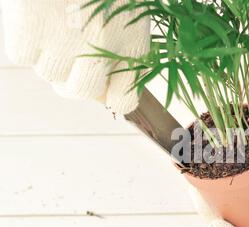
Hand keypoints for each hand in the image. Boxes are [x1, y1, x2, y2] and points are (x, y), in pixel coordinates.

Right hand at [1, 0, 149, 113]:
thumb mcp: (131, 12)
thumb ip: (122, 50)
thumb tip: (105, 87)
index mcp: (133, 46)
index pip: (124, 100)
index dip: (110, 95)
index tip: (102, 84)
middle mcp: (102, 50)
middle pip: (80, 92)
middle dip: (73, 80)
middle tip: (69, 58)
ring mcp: (64, 41)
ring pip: (49, 75)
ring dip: (49, 56)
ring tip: (55, 25)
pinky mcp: (30, 28)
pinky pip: (23, 56)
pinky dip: (26, 42)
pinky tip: (37, 19)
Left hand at [189, 84, 248, 226]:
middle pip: (226, 223)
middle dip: (208, 214)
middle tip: (196, 198)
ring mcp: (243, 198)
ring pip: (218, 206)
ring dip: (203, 199)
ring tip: (193, 187)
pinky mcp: (235, 180)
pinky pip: (216, 187)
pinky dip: (205, 182)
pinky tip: (194, 173)